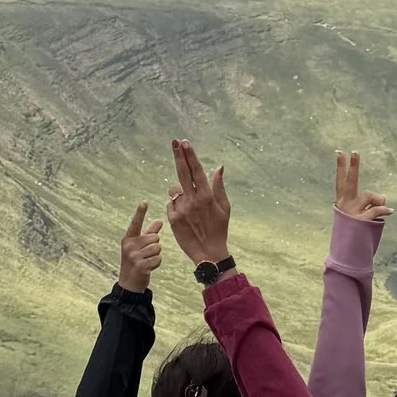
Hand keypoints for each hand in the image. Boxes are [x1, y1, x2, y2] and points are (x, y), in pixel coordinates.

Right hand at [117, 204, 164, 293]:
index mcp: (128, 239)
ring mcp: (134, 256)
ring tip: (146, 261)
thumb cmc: (136, 261)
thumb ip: (149, 233)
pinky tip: (148, 267)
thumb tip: (159, 221)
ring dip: (156, 255)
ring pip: (157, 248)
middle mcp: (129, 246)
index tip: (144, 202)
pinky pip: (158, 259)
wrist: (129, 283)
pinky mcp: (140, 265)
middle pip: (154, 238)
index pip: (135, 223)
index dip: (140, 213)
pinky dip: (156, 264)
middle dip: (154, 246)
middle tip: (145, 255)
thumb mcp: (139, 247)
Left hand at [169, 139, 231, 267]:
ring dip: (180, 191)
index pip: (196, 171)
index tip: (184, 143)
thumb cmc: (219, 229)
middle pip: (182, 172)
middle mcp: (192, 200)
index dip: (189, 155)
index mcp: (206, 196)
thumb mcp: (225, 207)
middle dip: (178, 156)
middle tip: (175, 142)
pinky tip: (185, 215)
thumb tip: (218, 167)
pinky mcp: (172, 218)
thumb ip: (219, 186)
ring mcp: (181, 209)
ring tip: (190, 206)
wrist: (208, 253)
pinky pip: (171, 204)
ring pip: (175, 190)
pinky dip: (176, 205)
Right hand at [333, 152, 389, 226]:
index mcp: (341, 202)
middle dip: (353, 166)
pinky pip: (378, 210)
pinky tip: (390, 211)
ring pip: (370, 195)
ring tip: (380, 208)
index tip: (340, 151)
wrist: (346, 254)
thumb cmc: (353, 232)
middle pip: (350, 181)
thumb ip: (368, 203)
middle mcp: (345, 205)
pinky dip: (385, 210)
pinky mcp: (361, 221)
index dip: (341, 166)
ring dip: (378, 200)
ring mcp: (352, 213)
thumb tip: (384, 198)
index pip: (340, 181)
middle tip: (355, 152)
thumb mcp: (357, 215)